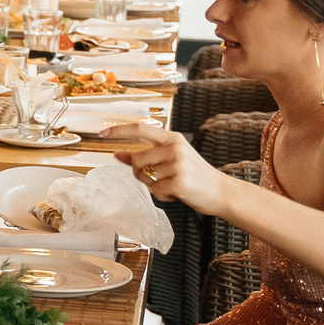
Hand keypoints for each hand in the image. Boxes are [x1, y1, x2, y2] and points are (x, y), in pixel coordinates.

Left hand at [103, 121, 223, 212]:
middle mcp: (175, 148)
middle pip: (137, 160)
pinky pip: (155, 191)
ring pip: (145, 177)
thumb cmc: (194, 175)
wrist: (221, 192)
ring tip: (171, 185)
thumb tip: (117, 154)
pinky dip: (162, 196)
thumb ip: (145, 155)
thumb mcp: (171, 159)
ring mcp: (178, 165)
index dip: (119, 130)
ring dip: (153, 186)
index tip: (102, 133)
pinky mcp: (180, 182)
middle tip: (156, 179)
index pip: (141, 129)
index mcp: (173, 139)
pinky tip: (176, 194)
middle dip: (139, 173)